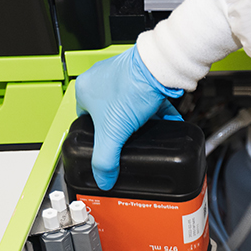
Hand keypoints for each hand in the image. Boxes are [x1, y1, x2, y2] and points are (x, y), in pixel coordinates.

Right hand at [74, 46, 183, 189]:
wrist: (158, 70)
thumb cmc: (132, 88)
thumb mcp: (112, 133)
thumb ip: (105, 160)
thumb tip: (103, 179)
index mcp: (85, 90)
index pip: (85, 120)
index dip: (96, 135)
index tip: (106, 144)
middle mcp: (101, 80)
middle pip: (108, 115)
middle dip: (120, 129)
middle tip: (128, 140)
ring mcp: (123, 78)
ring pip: (130, 108)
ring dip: (140, 122)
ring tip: (145, 135)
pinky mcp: (144, 78)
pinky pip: (150, 102)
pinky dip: (158, 115)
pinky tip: (166, 126)